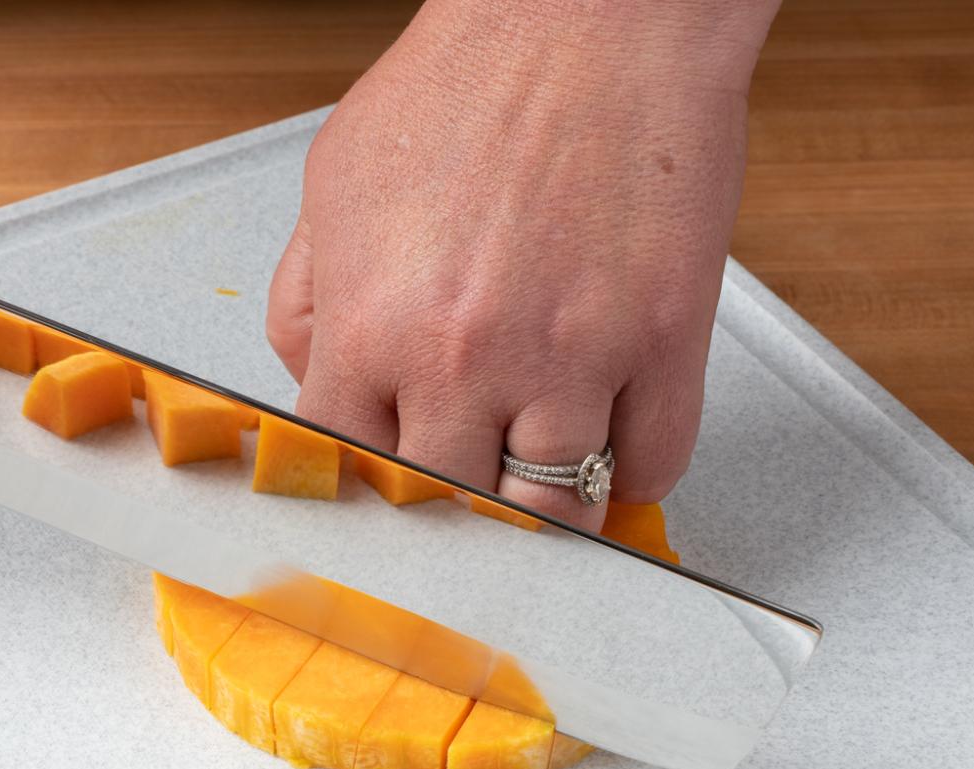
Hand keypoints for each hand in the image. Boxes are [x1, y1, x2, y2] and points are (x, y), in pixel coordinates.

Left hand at [266, 0, 779, 524]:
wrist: (593, 11)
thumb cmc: (471, 79)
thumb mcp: (333, 184)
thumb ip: (309, 299)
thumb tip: (316, 382)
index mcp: (374, 327)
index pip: (350, 471)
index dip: (369, 488)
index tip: (387, 494)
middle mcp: (466, 359)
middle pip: (451, 512)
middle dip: (456, 512)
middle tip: (470, 489)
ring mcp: (571, 358)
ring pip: (556, 512)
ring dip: (548, 513)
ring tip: (541, 485)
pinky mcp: (664, 339)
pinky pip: (653, 464)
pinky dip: (632, 472)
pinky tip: (611, 444)